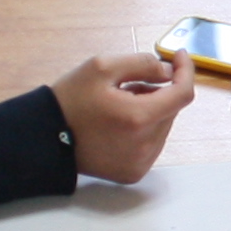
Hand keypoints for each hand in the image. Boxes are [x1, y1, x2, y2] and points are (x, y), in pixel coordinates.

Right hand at [52, 50, 193, 183]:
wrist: (45, 138)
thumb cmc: (70, 101)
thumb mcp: (101, 67)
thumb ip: (142, 64)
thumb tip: (169, 71)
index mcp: (138, 118)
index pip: (182, 94)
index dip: (185, 71)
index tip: (179, 57)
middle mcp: (145, 145)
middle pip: (171, 110)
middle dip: (157, 92)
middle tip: (128, 85)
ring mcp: (140, 163)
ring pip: (163, 127)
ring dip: (150, 111)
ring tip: (118, 106)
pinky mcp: (133, 173)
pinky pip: (151, 144)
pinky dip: (143, 130)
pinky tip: (118, 125)